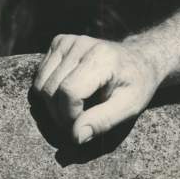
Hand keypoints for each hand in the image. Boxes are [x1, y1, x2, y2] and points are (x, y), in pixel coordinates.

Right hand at [34, 34, 159, 143]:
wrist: (140, 60)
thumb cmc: (136, 86)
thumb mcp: (128, 107)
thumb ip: (102, 121)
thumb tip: (76, 136)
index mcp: (102, 58)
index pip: (69, 92)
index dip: (70, 116)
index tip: (82, 127)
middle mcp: (81, 44)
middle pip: (52, 90)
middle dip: (61, 115)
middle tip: (78, 125)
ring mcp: (68, 41)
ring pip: (41, 85)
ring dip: (53, 106)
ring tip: (75, 111)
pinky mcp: (59, 42)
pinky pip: (40, 76)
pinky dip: (49, 92)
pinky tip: (69, 95)